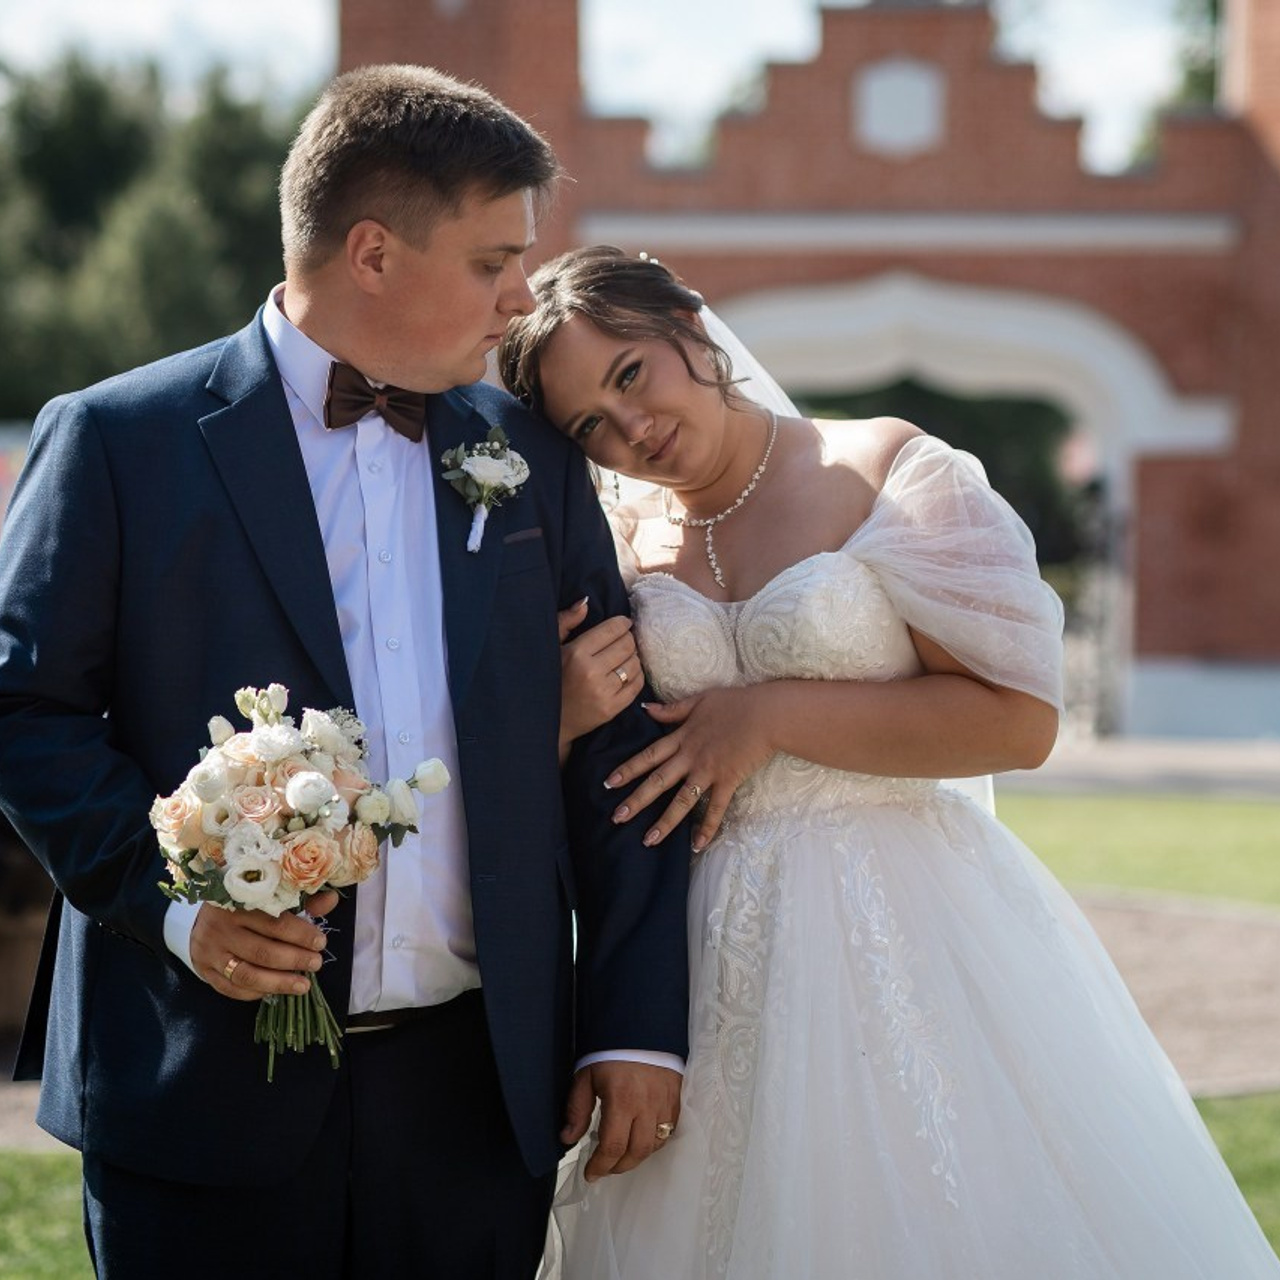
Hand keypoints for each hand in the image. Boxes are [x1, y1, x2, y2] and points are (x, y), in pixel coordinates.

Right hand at [189, 889, 337, 1001]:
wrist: (202, 915)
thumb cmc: (245, 903)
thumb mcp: (271, 896)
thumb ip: (301, 900)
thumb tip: (332, 900)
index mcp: (238, 902)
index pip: (274, 922)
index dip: (300, 934)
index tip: (320, 942)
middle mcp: (220, 927)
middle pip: (262, 951)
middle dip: (294, 960)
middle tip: (316, 963)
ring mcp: (209, 951)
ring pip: (246, 974)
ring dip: (278, 983)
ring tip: (303, 985)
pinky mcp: (203, 969)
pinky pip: (230, 988)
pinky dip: (254, 993)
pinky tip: (273, 991)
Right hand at [557, 599, 641, 754]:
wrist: (550, 721)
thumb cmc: (550, 679)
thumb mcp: (552, 647)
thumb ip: (566, 621)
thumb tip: (585, 602)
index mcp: (576, 653)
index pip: (613, 630)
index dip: (622, 623)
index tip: (623, 624)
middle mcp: (592, 672)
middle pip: (627, 645)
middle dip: (628, 639)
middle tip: (623, 641)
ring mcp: (604, 692)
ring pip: (635, 663)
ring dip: (633, 657)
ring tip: (624, 657)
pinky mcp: (612, 709)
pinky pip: (637, 685)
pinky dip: (637, 675)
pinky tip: (627, 673)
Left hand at [561, 1061, 681, 1180]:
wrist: (642, 1027)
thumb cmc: (610, 1052)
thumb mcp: (586, 1075)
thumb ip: (577, 1108)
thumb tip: (568, 1139)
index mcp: (622, 1099)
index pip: (613, 1146)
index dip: (600, 1166)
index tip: (590, 1174)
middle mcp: (647, 1105)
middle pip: (636, 1152)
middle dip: (618, 1167)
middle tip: (604, 1167)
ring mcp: (665, 1104)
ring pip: (654, 1145)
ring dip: (636, 1156)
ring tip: (620, 1154)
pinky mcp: (677, 1100)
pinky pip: (669, 1132)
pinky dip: (654, 1143)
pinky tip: (640, 1139)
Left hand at [606, 688, 774, 850]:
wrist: (766, 713)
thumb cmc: (735, 703)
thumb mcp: (699, 700)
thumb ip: (671, 709)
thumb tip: (645, 709)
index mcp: (682, 738)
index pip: (649, 756)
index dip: (628, 769)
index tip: (609, 783)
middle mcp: (690, 758)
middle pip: (658, 782)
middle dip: (636, 801)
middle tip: (616, 818)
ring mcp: (708, 771)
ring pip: (681, 801)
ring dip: (664, 822)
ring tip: (647, 840)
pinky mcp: (728, 781)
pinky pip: (715, 809)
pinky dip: (707, 828)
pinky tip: (696, 846)